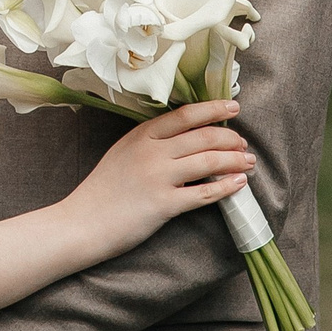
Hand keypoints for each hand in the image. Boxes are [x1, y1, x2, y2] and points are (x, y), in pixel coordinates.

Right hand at [67, 98, 254, 262]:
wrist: (82, 222)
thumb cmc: (103, 189)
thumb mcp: (123, 152)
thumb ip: (150, 142)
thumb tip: (186, 136)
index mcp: (141, 135)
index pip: (185, 115)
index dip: (213, 109)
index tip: (233, 108)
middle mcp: (152, 152)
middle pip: (202, 137)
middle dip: (230, 139)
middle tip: (244, 144)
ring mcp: (158, 177)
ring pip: (208, 162)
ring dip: (234, 161)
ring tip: (248, 163)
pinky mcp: (163, 205)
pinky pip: (203, 193)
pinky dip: (225, 187)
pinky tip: (238, 184)